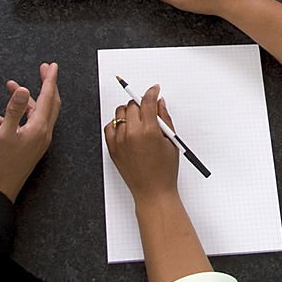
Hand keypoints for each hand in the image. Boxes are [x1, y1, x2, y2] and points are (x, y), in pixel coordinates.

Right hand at [0, 62, 60, 202]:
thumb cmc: (1, 165)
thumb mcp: (4, 134)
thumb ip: (14, 110)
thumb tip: (22, 89)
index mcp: (39, 127)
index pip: (48, 97)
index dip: (50, 79)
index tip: (52, 66)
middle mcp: (42, 132)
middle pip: (49, 102)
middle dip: (46, 84)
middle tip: (43, 69)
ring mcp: (37, 139)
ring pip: (35, 112)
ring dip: (25, 99)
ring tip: (11, 87)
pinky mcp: (29, 145)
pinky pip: (24, 124)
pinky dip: (13, 116)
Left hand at [104, 85, 180, 202]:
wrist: (152, 192)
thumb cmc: (165, 171)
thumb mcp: (171, 141)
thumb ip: (165, 119)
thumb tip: (160, 103)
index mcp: (149, 131)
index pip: (147, 101)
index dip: (151, 91)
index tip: (154, 89)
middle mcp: (132, 134)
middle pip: (132, 105)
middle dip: (141, 104)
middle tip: (149, 110)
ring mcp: (120, 141)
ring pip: (120, 113)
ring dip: (129, 113)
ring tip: (138, 122)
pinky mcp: (112, 149)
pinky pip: (110, 127)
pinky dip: (117, 124)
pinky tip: (127, 130)